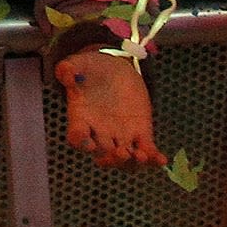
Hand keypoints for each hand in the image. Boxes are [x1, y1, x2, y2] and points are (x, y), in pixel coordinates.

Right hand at [57, 51, 162, 167]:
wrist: (115, 71)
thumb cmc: (92, 69)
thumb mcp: (78, 63)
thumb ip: (68, 68)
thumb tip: (66, 74)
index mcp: (82, 120)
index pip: (77, 138)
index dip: (81, 143)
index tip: (88, 143)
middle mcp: (100, 134)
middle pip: (102, 156)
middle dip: (111, 159)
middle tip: (120, 153)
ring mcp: (121, 136)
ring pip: (125, 160)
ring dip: (132, 163)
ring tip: (141, 156)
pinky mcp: (140, 133)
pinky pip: (146, 150)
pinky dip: (153, 158)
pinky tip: (161, 159)